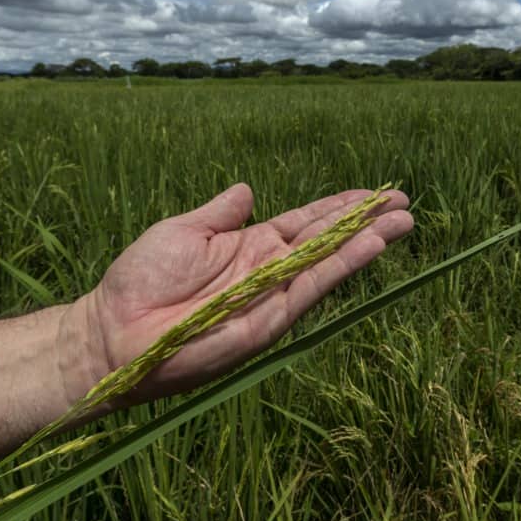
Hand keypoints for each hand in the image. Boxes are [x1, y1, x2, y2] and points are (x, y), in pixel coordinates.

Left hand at [60, 184, 412, 406]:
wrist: (114, 331)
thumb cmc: (141, 279)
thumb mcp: (184, 230)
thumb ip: (222, 212)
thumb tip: (249, 189)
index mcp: (249, 244)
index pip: (306, 221)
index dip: (340, 206)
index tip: (375, 192)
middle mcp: (269, 270)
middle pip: (328, 240)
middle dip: (366, 221)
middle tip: (405, 203)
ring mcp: (272, 296)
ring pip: (329, 263)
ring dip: (366, 242)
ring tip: (402, 221)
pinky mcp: (270, 321)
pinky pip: (312, 288)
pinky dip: (342, 266)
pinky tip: (369, 246)